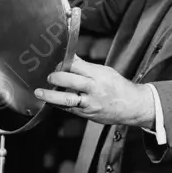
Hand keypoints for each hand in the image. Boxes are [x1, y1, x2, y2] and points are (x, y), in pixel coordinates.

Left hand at [35, 56, 154, 127]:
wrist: (132, 106)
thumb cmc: (119, 87)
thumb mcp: (106, 72)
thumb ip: (86, 67)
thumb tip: (71, 58)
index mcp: (99, 75)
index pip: (78, 65)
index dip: (65, 62)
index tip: (59, 61)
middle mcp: (94, 89)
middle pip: (72, 81)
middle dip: (57, 78)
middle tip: (50, 76)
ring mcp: (90, 103)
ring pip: (67, 99)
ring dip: (51, 96)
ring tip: (40, 93)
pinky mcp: (87, 114)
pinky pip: (69, 109)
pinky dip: (58, 105)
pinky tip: (51, 101)